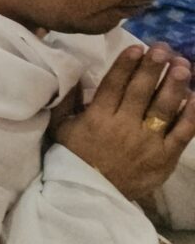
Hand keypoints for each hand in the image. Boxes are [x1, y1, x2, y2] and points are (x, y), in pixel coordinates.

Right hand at [54, 44, 194, 199]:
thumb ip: (68, 102)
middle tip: (163, 48)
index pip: (114, 85)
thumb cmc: (74, 158)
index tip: (137, 47)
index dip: (126, 65)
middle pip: (141, 91)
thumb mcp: (61, 129)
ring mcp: (147, 142)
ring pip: (164, 108)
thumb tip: (75, 75)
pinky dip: (191, 115)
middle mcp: (123, 127)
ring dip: (175, 85)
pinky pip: (182, 133)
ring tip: (183, 65)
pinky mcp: (165, 157)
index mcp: (97, 118)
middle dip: (153, 67)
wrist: (90, 196)